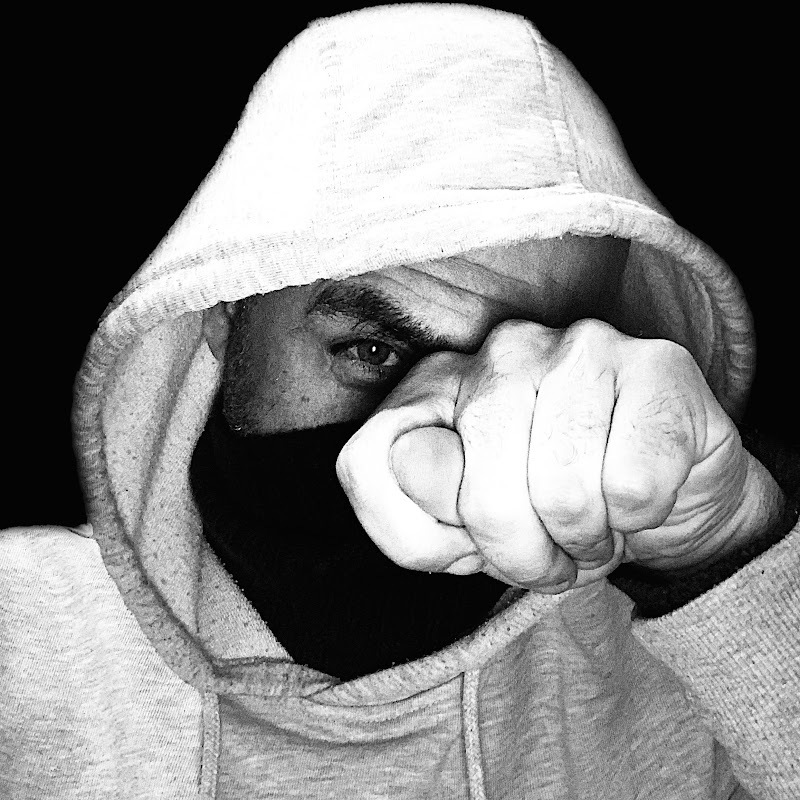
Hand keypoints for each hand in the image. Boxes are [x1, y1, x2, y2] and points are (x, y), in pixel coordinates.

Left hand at [336, 319, 781, 592]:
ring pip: (561, 496)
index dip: (418, 538)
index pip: (368, 465)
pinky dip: (637, 520)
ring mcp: (579, 347)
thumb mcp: (469, 532)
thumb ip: (419, 510)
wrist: (665, 498)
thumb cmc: (553, 512)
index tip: (466, 541)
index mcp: (435, 384)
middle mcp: (500, 351)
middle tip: (551, 553)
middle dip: (522, 558)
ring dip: (584, 543)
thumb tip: (415, 465)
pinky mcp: (656, 367)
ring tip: (593, 527)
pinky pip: (632, 487)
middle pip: (480, 500)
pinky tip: (636, 499)